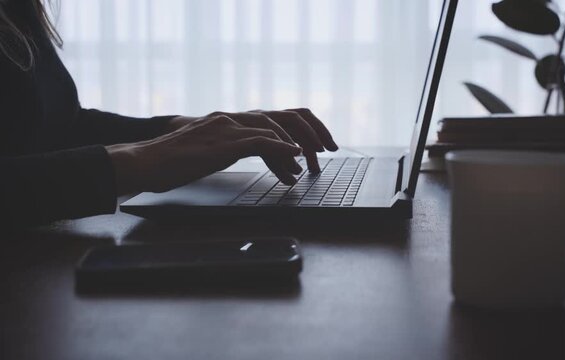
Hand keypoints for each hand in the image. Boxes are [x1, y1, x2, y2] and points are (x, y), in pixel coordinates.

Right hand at [168, 108, 338, 172]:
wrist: (144, 162)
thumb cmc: (172, 163)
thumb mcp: (207, 154)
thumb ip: (230, 151)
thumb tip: (251, 161)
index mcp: (229, 121)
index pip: (273, 119)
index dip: (298, 130)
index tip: (313, 147)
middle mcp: (231, 119)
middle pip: (282, 117)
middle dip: (310, 132)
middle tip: (327, 150)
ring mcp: (227, 128)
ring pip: (274, 130)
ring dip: (297, 147)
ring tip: (310, 165)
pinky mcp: (223, 143)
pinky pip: (260, 142)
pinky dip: (282, 149)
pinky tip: (295, 156)